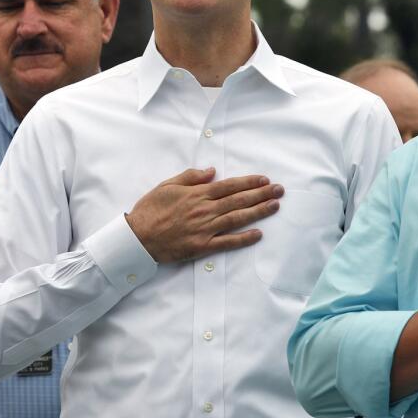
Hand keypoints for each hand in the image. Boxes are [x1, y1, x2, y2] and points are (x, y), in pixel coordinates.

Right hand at [125, 167, 281, 263]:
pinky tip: (258, 234)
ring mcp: (205, 229)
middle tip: (280, 190)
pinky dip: (244, 239)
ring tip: (274, 206)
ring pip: (237, 218)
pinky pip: (228, 242)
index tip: (264, 179)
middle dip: (262, 194)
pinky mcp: (203, 246)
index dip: (249, 182)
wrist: (138, 237)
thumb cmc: (150, 210)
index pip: (229, 186)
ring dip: (259, 212)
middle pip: (239, 200)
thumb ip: (190, 177)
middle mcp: (205, 210)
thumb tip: (212, 171)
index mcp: (197, 194)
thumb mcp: (167, 185)